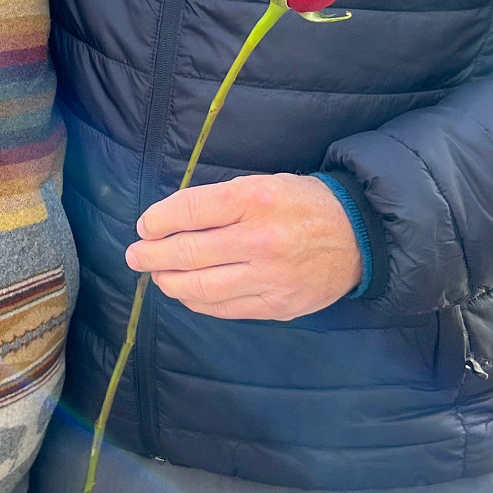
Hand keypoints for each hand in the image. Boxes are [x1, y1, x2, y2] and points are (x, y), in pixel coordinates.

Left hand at [126, 172, 362, 319]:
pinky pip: (223, 308)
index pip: (190, 210)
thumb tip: (168, 221)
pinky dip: (196, 301)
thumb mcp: (264, 184)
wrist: (358, 236)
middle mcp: (260, 239)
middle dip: (151, 256)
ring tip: (156, 275)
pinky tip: (185, 292)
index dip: (157, 220)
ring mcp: (270, 277)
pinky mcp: (277, 306)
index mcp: (255, 199)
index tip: (144, 227)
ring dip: (168, 282)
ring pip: (200, 287)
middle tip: (134, 256)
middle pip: (188, 252)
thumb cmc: (302, 204)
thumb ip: (219, 202)